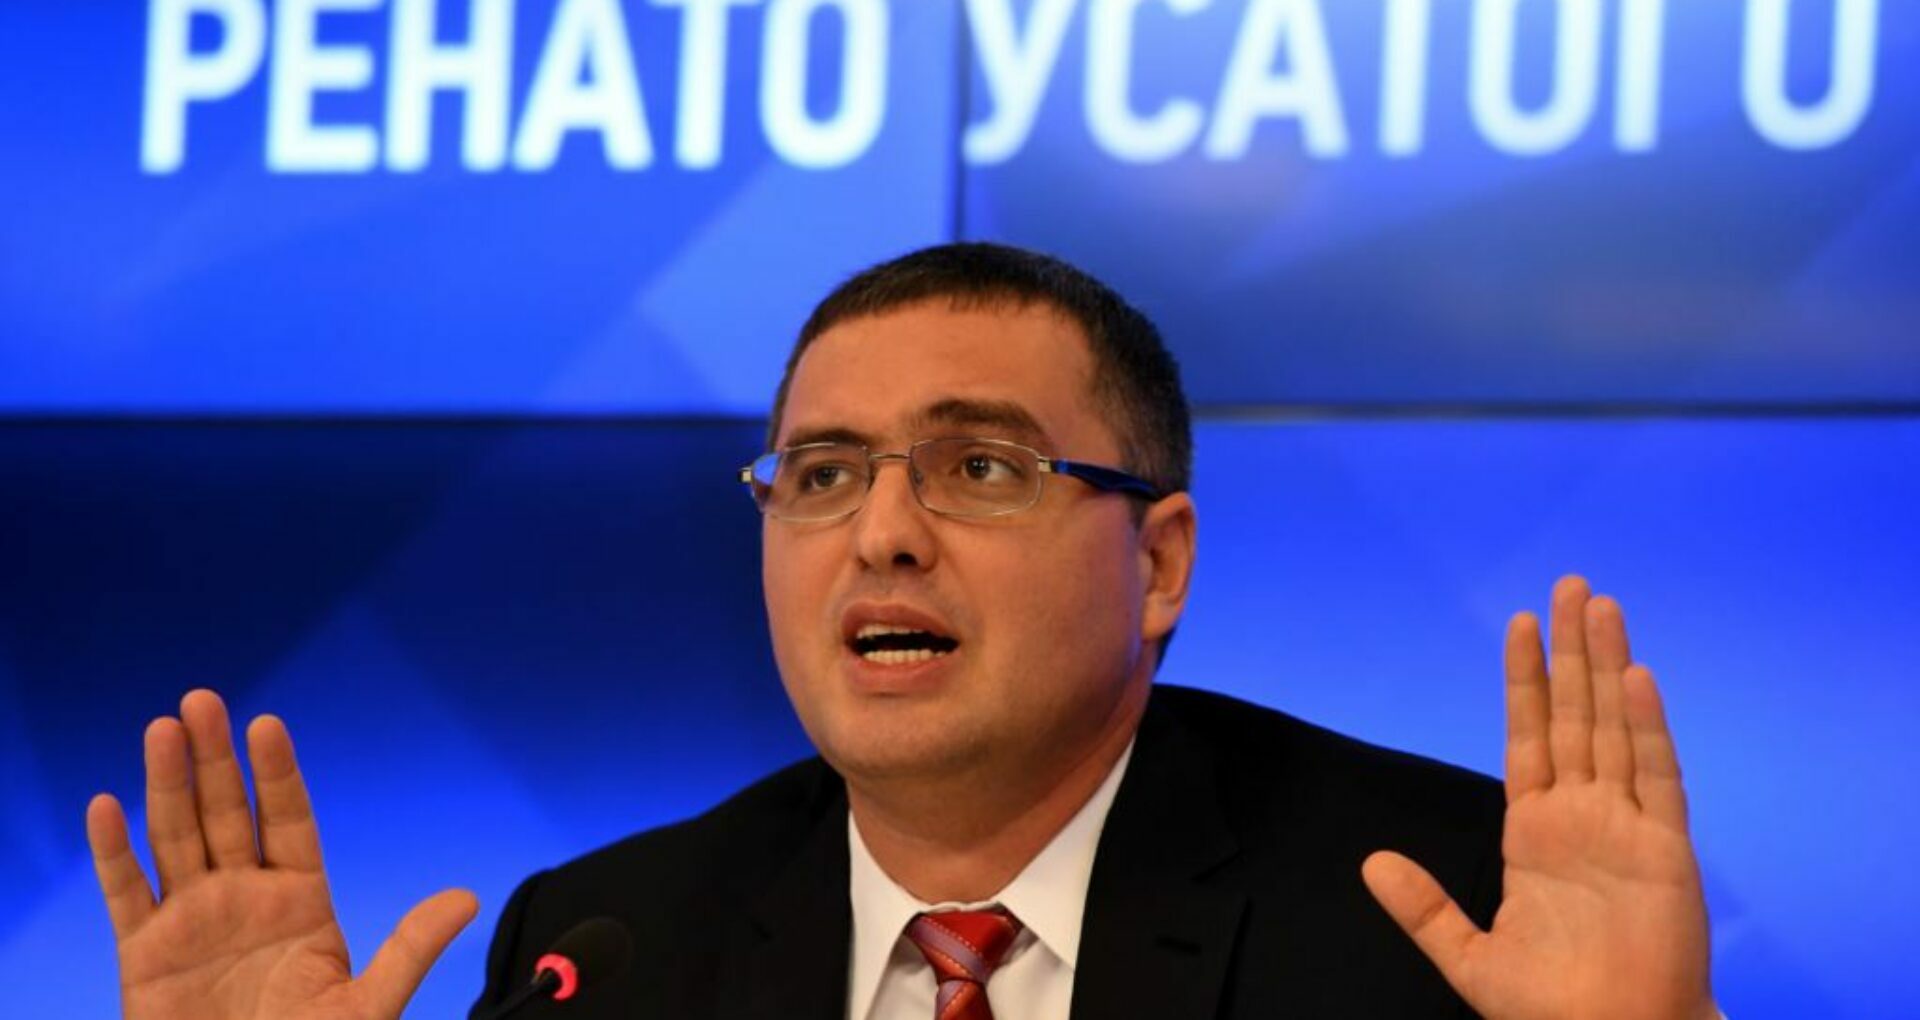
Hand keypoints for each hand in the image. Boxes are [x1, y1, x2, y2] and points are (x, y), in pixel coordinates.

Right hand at [87, 689, 477, 1019]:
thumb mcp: (367, 1004)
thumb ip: (410, 948)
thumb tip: (468, 899)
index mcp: (301, 899)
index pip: (287, 820)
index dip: (276, 773)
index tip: (266, 725)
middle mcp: (245, 897)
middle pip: (226, 814)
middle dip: (214, 758)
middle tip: (201, 700)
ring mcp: (193, 919)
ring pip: (176, 839)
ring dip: (166, 785)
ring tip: (162, 730)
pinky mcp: (146, 953)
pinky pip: (126, 894)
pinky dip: (113, 853)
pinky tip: (106, 806)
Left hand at [1361, 576, 1714, 1019]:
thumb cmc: (1550, 1008)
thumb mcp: (1467, 956)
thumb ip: (1423, 908)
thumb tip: (1370, 864)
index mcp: (1536, 834)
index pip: (1529, 737)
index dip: (1526, 681)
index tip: (1520, 625)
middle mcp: (1584, 817)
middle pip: (1577, 716)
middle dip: (1572, 652)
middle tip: (1570, 584)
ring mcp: (1627, 827)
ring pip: (1616, 728)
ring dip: (1610, 667)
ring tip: (1602, 606)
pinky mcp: (1665, 849)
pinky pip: (1658, 775)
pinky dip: (1648, 726)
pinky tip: (1638, 677)